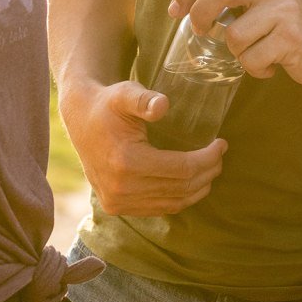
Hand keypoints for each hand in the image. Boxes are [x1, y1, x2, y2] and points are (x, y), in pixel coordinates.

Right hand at [58, 80, 225, 216]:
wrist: (80, 120)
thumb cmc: (107, 103)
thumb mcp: (125, 93)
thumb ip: (144, 99)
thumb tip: (163, 105)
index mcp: (126, 161)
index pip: (181, 169)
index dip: (208, 158)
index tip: (221, 144)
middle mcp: (121, 188)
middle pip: (180, 188)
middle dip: (207, 173)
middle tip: (220, 156)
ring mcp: (118, 202)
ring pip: (172, 203)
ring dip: (197, 189)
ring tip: (211, 169)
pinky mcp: (116, 207)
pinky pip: (158, 208)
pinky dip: (179, 198)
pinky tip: (190, 183)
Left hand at [170, 0, 301, 87]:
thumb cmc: (295, 24)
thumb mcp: (261, 0)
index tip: (176, 10)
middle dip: (200, 15)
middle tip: (201, 32)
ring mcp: (284, 12)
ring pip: (234, 36)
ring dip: (236, 53)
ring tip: (252, 54)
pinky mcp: (292, 40)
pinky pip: (252, 60)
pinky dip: (254, 70)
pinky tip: (270, 66)